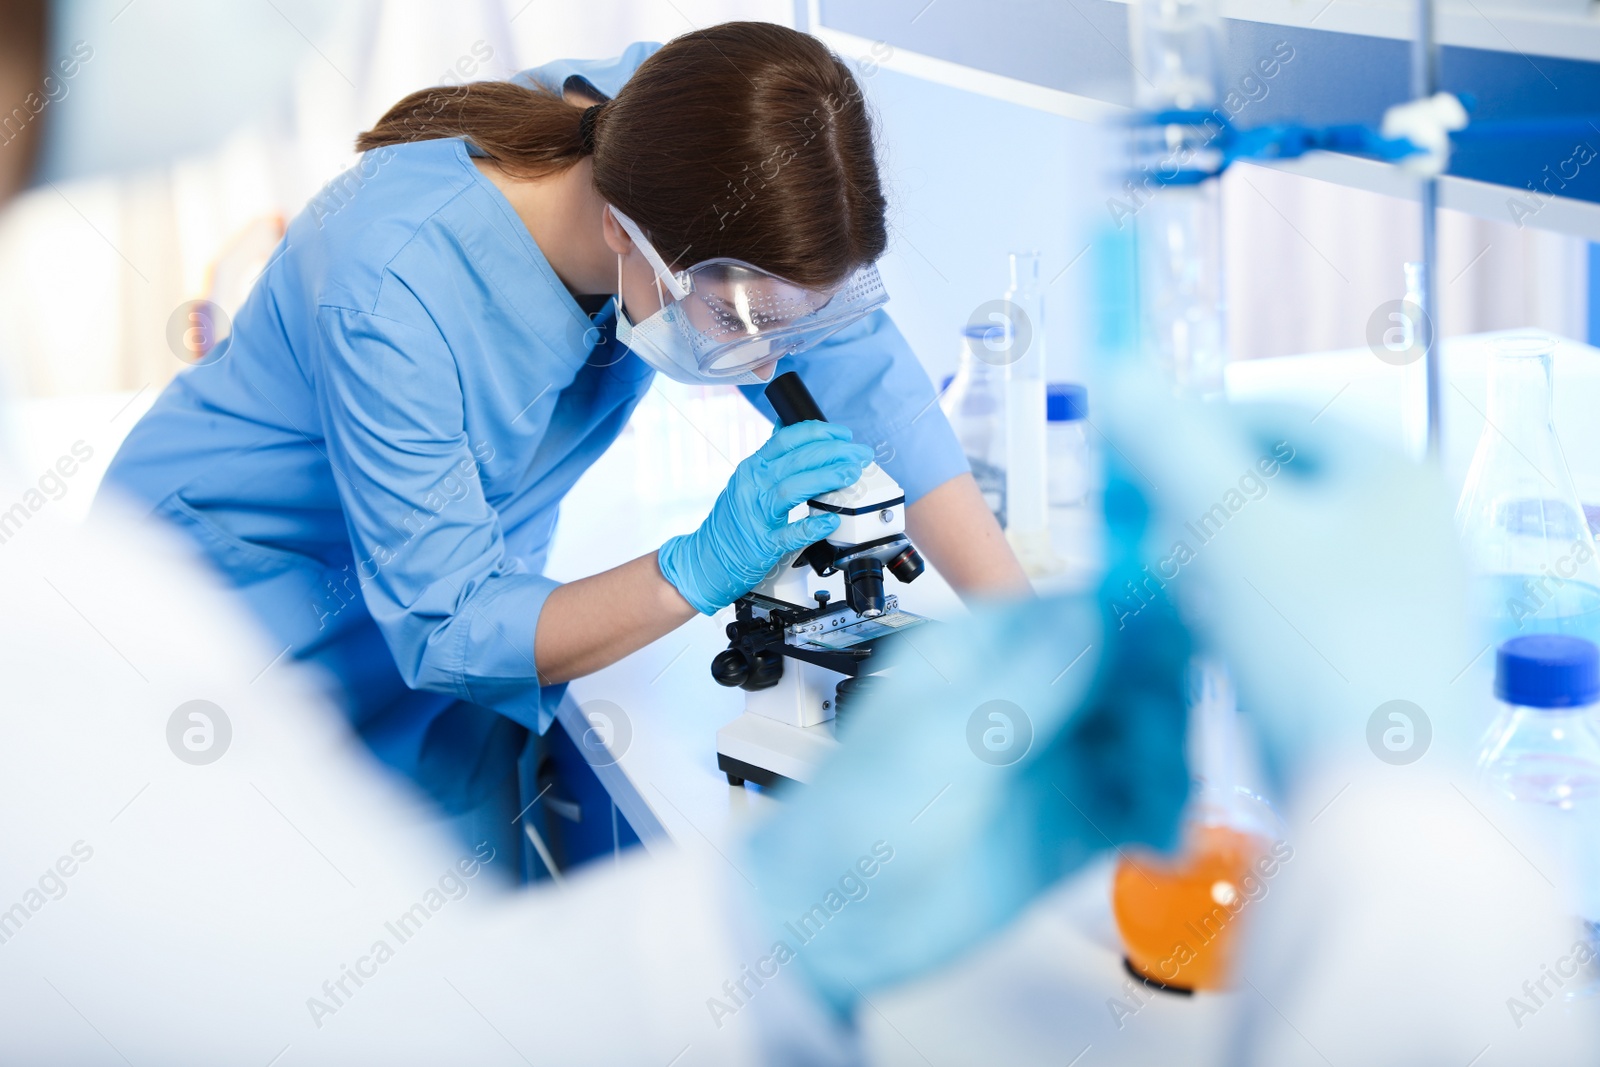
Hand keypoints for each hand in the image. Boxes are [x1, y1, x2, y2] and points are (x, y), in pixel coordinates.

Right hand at [659, 421, 872, 614]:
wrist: (706, 558)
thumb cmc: (731, 522)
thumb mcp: (746, 481)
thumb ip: (768, 457)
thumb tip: (785, 426)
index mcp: (752, 468)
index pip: (786, 439)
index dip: (819, 433)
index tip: (843, 435)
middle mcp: (753, 486)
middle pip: (796, 460)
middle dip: (834, 452)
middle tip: (858, 454)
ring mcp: (757, 515)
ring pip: (793, 488)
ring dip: (826, 479)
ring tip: (850, 474)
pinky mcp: (763, 544)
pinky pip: (790, 534)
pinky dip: (812, 526)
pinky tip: (831, 520)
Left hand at [742, 470, 1191, 1017]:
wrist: (835, 927)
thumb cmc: (856, 821)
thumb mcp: (942, 743)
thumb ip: (1030, 683)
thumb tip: (1102, 614)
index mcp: (984, 653)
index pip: (1082, 612)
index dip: (1140, 623)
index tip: (1182, 647)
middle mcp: (1028, 697)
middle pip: (1129, 673)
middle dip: (1161, 701)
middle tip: (1170, 741)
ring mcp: (1053, 760)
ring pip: (1143, 738)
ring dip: (1168, 763)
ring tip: (1160, 803)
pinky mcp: (1072, 824)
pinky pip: (1138, 804)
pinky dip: (1160, 817)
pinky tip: (1159, 841)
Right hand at [1094, 363, 1476, 783]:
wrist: (1376, 797)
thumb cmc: (1311, 643)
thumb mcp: (1226, 523)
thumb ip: (1167, 441)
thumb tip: (1116, 369)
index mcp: (1390, 474)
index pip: (1269, 415)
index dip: (1186, 427)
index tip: (1122, 462)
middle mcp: (1409, 529)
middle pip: (1272, 485)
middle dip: (1192, 505)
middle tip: (1135, 538)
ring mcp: (1400, 601)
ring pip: (1277, 553)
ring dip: (1207, 563)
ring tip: (1161, 594)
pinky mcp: (1376, 665)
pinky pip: (1291, 614)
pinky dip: (1239, 614)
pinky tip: (1203, 644)